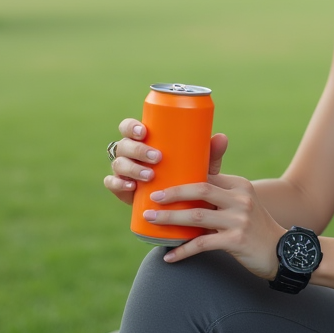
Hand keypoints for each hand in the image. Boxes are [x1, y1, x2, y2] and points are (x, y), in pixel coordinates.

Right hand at [104, 120, 228, 204]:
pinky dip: (118, 184)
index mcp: (143, 140)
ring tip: (150, 175)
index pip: (129, 127)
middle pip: (124, 144)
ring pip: (119, 163)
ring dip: (132, 168)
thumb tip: (222, 137)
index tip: (144, 131)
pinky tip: (130, 187)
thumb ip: (210, 152)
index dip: (131, 126)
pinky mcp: (122, 189)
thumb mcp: (200, 164)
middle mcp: (130, 153)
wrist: (182, 205)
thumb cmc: (189, 176)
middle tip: (157, 157)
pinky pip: (111, 183)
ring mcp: (124, 171)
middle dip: (137, 149)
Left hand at [144, 145, 285, 280]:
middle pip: (200, 189)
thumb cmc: (254, 227)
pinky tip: (169, 257)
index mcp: (239, 185)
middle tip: (152, 198)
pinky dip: (183, 251)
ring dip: (170, 219)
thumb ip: (219, 196)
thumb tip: (185, 192)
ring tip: (151, 220)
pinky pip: (202, 244)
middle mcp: (240, 198)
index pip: (207, 176)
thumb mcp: (242, 204)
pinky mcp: (236, 240)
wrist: (280, 252)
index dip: (183, 178)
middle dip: (173, 193)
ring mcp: (239, 219)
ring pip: (197, 216)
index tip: (162, 182)